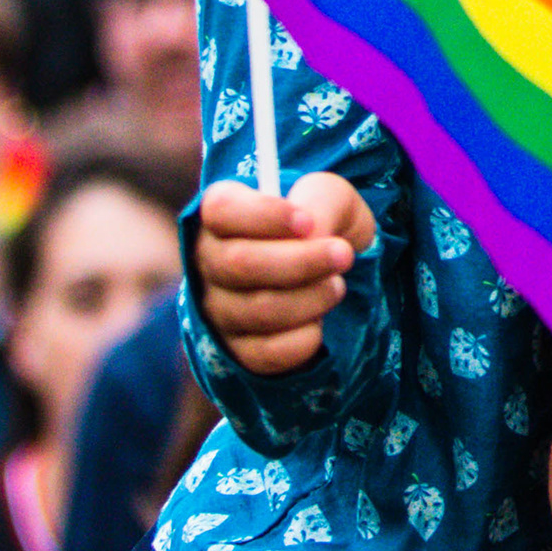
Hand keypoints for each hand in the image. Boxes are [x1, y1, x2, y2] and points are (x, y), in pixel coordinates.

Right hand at [194, 174, 376, 373]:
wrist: (332, 272)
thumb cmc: (322, 224)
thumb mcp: (329, 197)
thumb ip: (320, 202)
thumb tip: (312, 235)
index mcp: (222, 215)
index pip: (220, 209)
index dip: (263, 215)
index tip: (307, 222)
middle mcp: (209, 262)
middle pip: (238, 263)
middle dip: (301, 261)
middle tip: (343, 255)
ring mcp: (218, 309)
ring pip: (255, 310)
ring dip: (309, 299)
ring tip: (336, 286)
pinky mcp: (237, 350)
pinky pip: (264, 353)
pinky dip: (302, 339)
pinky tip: (319, 322)